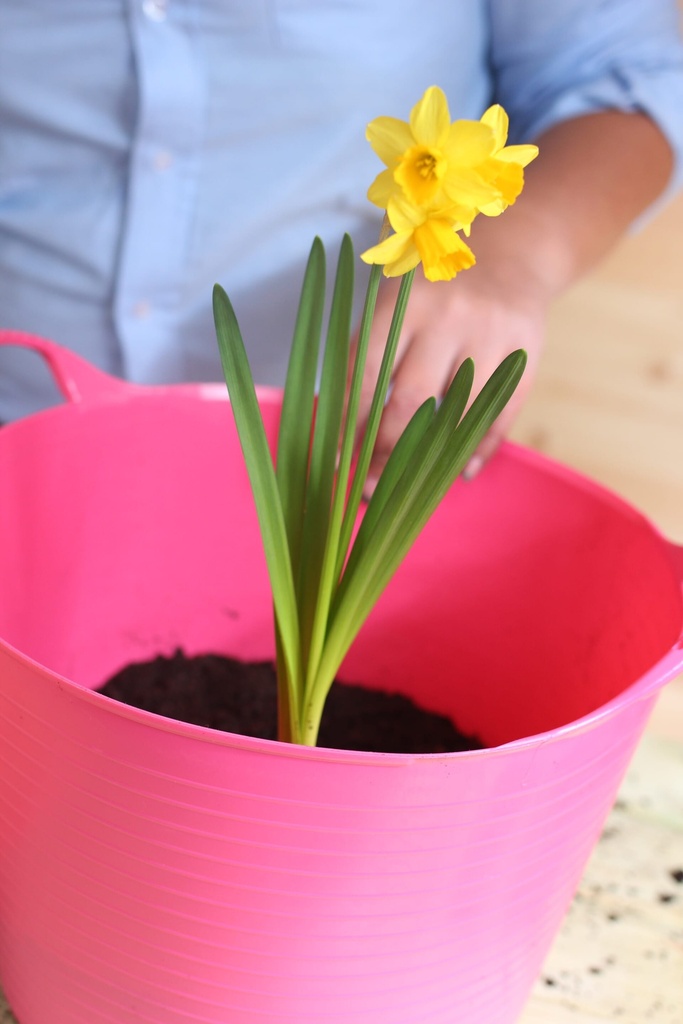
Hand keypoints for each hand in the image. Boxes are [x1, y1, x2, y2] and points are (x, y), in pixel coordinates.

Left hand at [354, 217, 548, 491]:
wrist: (512, 254)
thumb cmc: (434, 287)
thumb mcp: (394, 299)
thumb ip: (370, 351)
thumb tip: (341, 428)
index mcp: (404, 303)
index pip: (368, 375)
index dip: (350, 424)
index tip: (338, 461)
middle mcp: (447, 317)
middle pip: (410, 402)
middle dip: (385, 451)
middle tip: (370, 483)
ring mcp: (490, 336)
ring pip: (456, 415)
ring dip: (430, 459)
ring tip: (407, 487)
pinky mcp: (524, 353)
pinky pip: (500, 415)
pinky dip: (478, 449)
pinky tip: (460, 472)